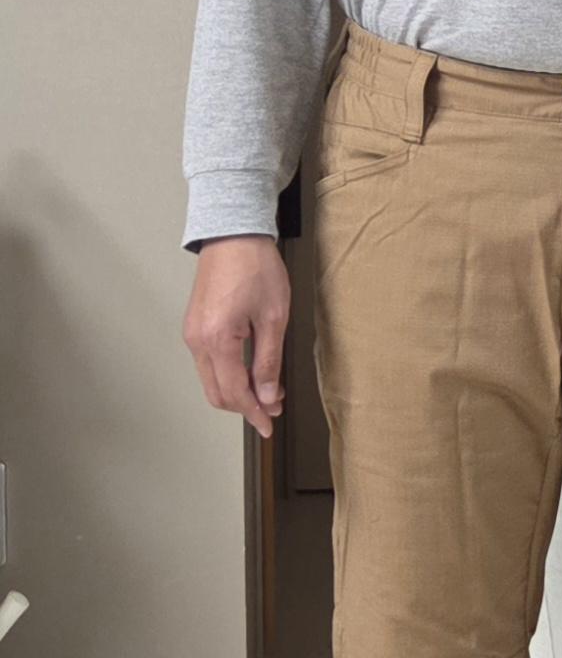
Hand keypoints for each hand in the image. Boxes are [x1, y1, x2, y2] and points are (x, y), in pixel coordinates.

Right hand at [183, 237, 290, 440]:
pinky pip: (208, 363)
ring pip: (211, 380)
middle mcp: (197, 340)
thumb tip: (266, 395)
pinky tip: (249, 371)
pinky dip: (228, 374)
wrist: (233, 233)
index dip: (254, 413)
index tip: (269, 424)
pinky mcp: (194, 326)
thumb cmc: (255, 266)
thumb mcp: (273, 317)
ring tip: (266, 390)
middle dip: (245, 406)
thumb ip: (268, 362)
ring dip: (237, 391)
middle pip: (217, 393)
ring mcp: (192, 333)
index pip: (234, 392)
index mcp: (217, 339)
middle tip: (272, 408)